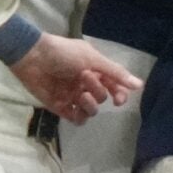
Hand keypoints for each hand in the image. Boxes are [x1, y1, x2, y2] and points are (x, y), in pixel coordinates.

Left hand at [12, 32, 142, 122]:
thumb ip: (115, 73)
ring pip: (92, 111)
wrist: (33, 57)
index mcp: (95, 71)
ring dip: (90, 105)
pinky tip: (74, 108)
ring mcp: (73, 97)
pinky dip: (79, 117)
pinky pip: (76, 119)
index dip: (119, 94)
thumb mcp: (92, 59)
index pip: (114, 86)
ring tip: (79, 94)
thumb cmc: (63, 53)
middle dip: (98, 91)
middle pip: (103, 98)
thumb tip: (139, 85)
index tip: (119, 99)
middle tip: (85, 78)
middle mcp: (86, 85)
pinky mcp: (60, 107)